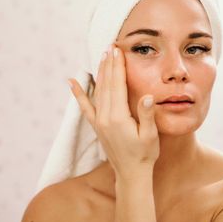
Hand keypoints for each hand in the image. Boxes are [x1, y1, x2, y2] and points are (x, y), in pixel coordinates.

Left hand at [68, 45, 159, 179]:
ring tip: (102, 57)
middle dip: (108, 64)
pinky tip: (72, 82)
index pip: (117, 85)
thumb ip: (147, 115)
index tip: (118, 51)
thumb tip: (148, 96)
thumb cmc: (144, 155)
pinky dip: (78, 93)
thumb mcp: (150, 136)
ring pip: (98, 91)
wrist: (131, 174)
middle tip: (110, 47)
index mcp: (118, 118)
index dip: (117, 67)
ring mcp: (99, 122)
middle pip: (106, 85)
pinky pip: (85, 107)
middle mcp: (105, 118)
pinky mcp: (97, 126)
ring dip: (100, 73)